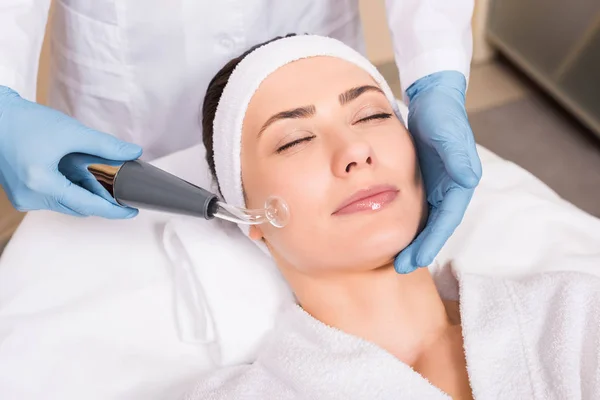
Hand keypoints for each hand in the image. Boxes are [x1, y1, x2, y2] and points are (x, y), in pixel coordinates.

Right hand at [0, 86, 141, 217]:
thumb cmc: (26, 121)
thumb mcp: (71, 132)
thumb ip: (105, 145)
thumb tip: (134, 152)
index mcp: (41, 184)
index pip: (87, 205)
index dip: (113, 210)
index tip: (132, 211)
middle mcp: (30, 197)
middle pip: (77, 207)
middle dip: (100, 200)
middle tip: (121, 190)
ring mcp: (23, 197)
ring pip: (66, 203)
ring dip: (84, 193)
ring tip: (100, 178)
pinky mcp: (21, 192)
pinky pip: (53, 197)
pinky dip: (69, 189)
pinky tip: (78, 175)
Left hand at [394, 71, 481, 272]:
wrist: (432, 99)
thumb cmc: (442, 115)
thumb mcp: (447, 133)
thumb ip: (457, 156)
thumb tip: (470, 180)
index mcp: (459, 182)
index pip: (446, 220)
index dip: (432, 242)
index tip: (416, 260)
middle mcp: (450, 188)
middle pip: (436, 226)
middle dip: (421, 249)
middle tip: (401, 268)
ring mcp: (437, 186)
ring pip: (426, 221)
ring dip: (414, 241)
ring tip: (396, 260)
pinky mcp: (424, 180)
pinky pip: (416, 208)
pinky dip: (408, 223)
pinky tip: (393, 234)